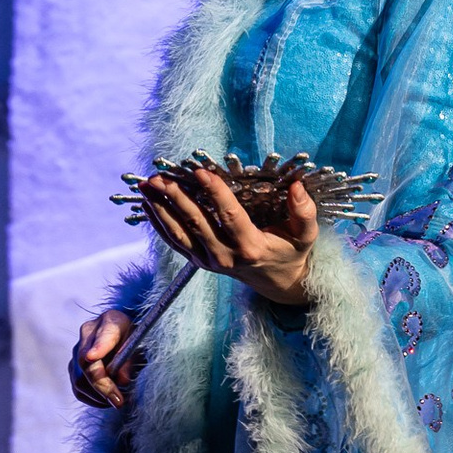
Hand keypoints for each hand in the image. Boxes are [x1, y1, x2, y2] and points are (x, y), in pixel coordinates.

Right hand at [70, 307, 139, 409]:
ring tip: (117, 401)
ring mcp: (78, 350)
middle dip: (102, 385)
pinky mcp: (74, 367)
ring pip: (79, 379)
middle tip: (119, 401)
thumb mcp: (141, 348)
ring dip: (98, 395)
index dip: (98, 346)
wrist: (128, 338)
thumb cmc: (137, 341)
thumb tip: (122, 381)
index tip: (92, 357)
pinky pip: (78, 389)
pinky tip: (106, 401)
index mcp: (110, 321)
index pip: (103, 334)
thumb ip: (131, 362)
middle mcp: (88, 333)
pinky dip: (92, 399)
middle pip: (86, 363)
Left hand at [134, 163, 317, 308]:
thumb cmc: (290, 251)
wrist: (276, 282)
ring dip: (160, 207)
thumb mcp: (305, 234)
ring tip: (146, 185)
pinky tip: (147, 204)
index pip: (229, 215)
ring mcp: (209, 261)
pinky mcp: (198, 262)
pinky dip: (158, 222)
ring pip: (179, 232)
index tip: (200, 170)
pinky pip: (173, 242)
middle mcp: (226, 256)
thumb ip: (304, 211)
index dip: (214, 191)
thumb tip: (297, 185)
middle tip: (160, 175)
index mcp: (250, 247)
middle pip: (196, 222)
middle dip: (176, 196)